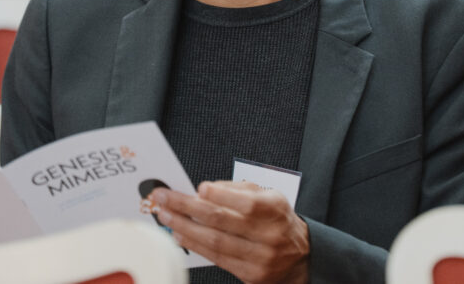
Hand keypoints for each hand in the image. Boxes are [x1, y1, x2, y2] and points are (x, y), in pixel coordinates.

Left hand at [151, 181, 308, 283]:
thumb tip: (207, 190)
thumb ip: (237, 189)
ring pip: (215, 242)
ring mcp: (260, 257)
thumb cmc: (276, 220)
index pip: (245, 203)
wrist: (300, 256)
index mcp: (274, 209)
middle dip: (187, 208)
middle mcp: (269, 234)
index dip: (220, 195)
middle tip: (164, 199)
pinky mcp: (250, 274)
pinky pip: (217, 259)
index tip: (198, 189)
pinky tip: (180, 235)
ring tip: (166, 217)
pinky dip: (195, 246)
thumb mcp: (267, 195)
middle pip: (222, 220)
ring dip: (185, 228)